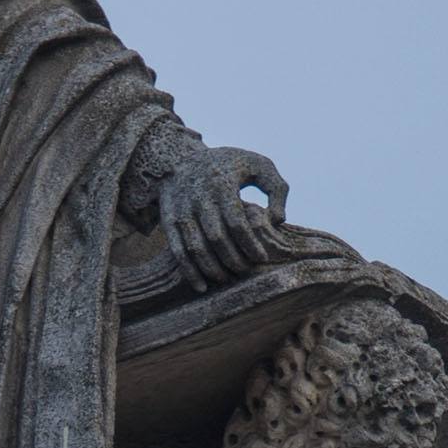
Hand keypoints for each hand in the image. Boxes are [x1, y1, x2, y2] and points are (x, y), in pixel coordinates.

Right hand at [158, 145, 289, 292]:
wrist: (182, 159)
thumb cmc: (229, 165)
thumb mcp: (258, 165)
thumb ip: (277, 189)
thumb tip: (278, 220)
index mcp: (221, 183)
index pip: (237, 222)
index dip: (250, 244)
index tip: (262, 258)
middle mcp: (198, 197)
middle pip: (217, 238)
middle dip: (233, 260)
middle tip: (245, 270)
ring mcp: (181, 210)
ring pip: (196, 248)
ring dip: (213, 269)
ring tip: (227, 279)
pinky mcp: (168, 221)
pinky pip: (178, 252)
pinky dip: (189, 272)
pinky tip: (202, 287)